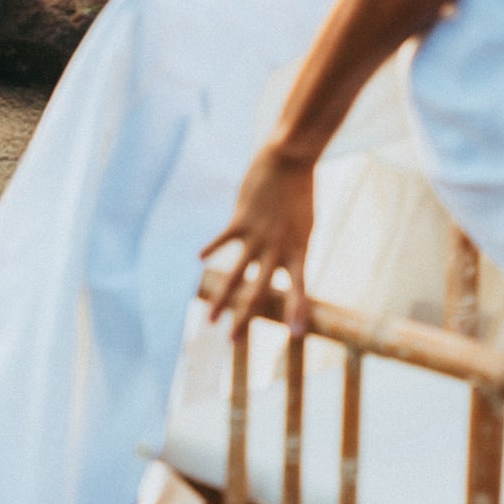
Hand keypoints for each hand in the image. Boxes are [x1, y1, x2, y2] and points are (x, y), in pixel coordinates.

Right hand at [201, 145, 315, 336]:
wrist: (292, 159)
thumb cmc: (301, 195)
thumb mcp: (305, 226)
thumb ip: (292, 250)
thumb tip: (279, 269)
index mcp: (300, 250)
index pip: (300, 288)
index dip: (298, 312)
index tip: (296, 337)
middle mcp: (279, 247)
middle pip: (260, 291)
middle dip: (245, 318)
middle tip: (233, 343)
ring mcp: (258, 234)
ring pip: (236, 274)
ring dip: (222, 299)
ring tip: (211, 320)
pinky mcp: (241, 219)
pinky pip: (223, 240)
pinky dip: (211, 250)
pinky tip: (199, 260)